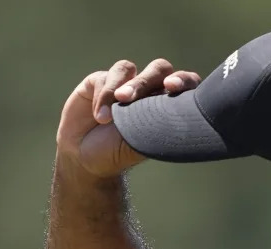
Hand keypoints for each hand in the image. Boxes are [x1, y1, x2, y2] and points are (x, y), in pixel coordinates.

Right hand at [55, 59, 201, 177]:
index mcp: (168, 104)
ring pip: (129, 69)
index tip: (172, 87)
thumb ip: (156, 126)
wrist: (85, 157)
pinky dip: (103, 96)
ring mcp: (124, 82)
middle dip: (147, 81)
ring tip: (117, 107)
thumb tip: (173, 115)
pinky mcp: (99, 81)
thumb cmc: (120, 153)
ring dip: (124, 87)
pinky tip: (101, 118)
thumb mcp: (142, 144)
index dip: (183, 80)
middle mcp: (149, 89)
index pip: (186, 83)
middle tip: (132, 97)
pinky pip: (105, 78)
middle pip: (159, 69)